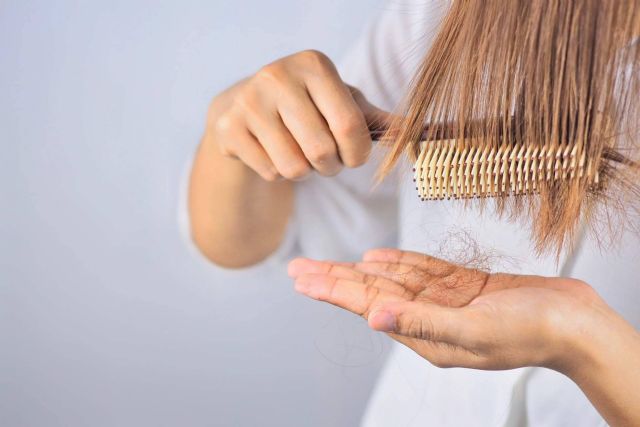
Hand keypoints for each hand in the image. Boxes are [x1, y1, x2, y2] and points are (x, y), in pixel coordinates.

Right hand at [205, 50, 388, 180]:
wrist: (244, 105)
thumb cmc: (305, 105)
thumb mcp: (341, 103)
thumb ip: (377, 119)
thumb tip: (420, 134)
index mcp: (314, 64)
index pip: (350, 127)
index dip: (358, 154)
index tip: (354, 155)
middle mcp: (278, 75)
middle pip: (322, 152)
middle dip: (331, 167)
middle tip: (325, 159)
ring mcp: (249, 101)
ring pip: (295, 168)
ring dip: (305, 172)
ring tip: (298, 152)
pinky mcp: (229, 127)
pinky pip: (270, 173)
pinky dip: (278, 172)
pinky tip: (271, 151)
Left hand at [288, 248, 610, 373]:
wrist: (574, 322)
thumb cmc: (530, 332)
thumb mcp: (473, 331)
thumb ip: (421, 323)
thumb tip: (372, 317)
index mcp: (425, 335)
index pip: (366, 306)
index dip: (331, 290)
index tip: (302, 279)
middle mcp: (429, 319)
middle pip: (370, 293)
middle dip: (333, 279)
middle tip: (299, 268)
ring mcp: (445, 302)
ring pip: (391, 281)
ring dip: (358, 270)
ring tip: (328, 264)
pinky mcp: (463, 287)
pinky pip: (421, 272)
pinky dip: (398, 263)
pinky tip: (377, 259)